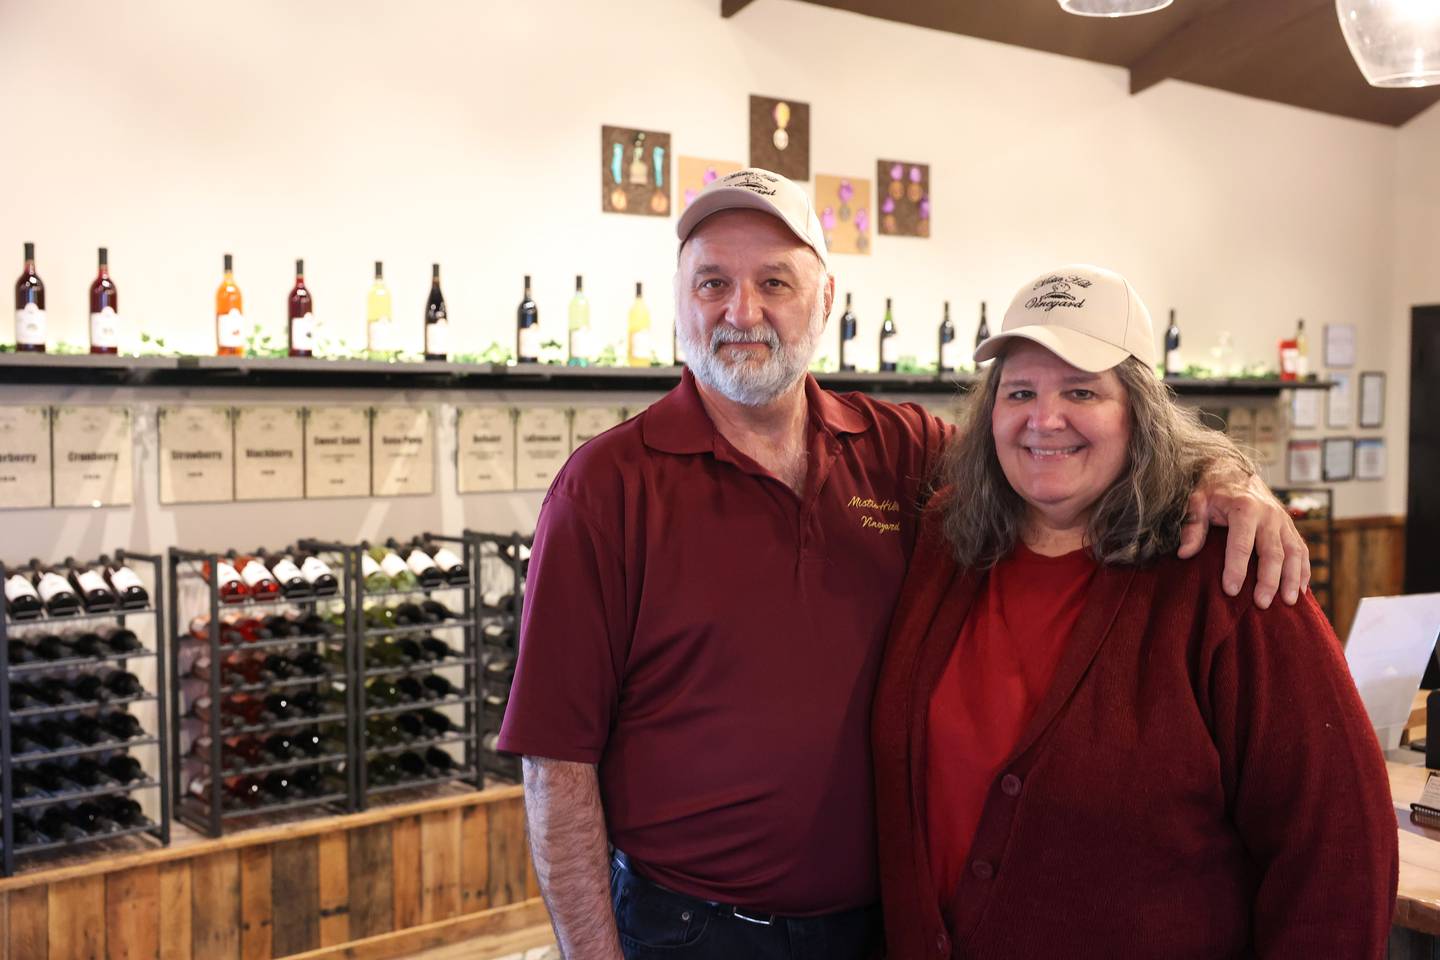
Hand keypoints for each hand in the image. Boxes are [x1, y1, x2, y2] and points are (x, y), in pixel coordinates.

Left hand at [1178, 473, 1309, 608]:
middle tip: (1261, 603)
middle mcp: (1269, 515)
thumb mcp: (1197, 501)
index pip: (1241, 544)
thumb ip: (1192, 527)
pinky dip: (1304, 571)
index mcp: (1245, 508)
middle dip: (1268, 580)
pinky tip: (1301, 591)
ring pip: (1293, 553)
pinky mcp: (1290, 527)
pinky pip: (1302, 550)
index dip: (1236, 568)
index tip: (1230, 590)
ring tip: (1288, 603)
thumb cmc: (1213, 489)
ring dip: (1292, 579)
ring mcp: (1283, 521)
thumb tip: (1184, 553)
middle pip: (1272, 552)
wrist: (1235, 470)